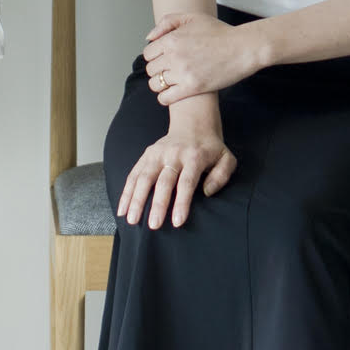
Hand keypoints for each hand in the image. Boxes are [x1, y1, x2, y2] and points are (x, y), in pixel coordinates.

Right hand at [117, 112, 237, 228]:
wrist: (194, 124)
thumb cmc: (211, 149)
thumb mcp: (226, 159)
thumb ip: (222, 176)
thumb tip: (207, 192)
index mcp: (194, 157)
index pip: (186, 182)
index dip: (181, 202)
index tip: (177, 222)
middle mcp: (173, 154)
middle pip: (163, 181)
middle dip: (157, 204)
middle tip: (153, 225)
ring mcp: (157, 153)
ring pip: (144, 177)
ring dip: (136, 199)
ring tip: (132, 219)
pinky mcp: (146, 155)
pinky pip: (134, 174)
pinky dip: (127, 192)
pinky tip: (122, 209)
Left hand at [142, 13, 259, 104]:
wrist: (243, 48)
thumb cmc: (220, 32)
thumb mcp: (192, 17)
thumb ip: (167, 23)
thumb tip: (149, 38)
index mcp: (171, 39)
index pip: (147, 54)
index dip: (154, 57)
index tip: (163, 59)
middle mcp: (173, 56)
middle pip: (151, 69)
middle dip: (158, 70)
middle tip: (168, 70)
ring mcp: (182, 73)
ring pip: (156, 84)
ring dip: (161, 84)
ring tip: (171, 81)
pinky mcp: (192, 87)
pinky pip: (165, 98)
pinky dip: (164, 97)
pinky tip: (172, 94)